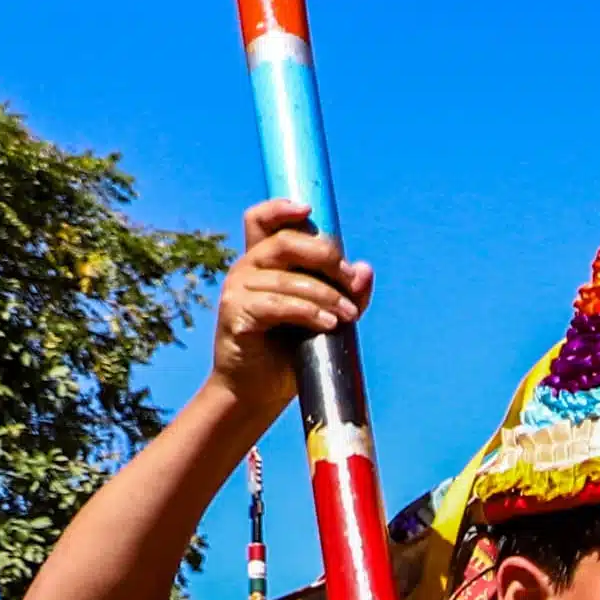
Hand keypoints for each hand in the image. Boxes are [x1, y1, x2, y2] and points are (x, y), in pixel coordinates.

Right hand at [209, 200, 370, 418]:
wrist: (259, 392)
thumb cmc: (291, 352)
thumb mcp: (326, 318)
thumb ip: (346, 294)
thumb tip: (364, 268)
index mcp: (264, 261)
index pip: (261, 220)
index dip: (281, 208)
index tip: (308, 209)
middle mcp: (247, 268)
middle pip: (285, 243)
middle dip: (325, 258)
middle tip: (351, 282)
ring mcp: (237, 288)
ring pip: (287, 279)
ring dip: (326, 296)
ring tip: (348, 317)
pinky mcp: (235, 313)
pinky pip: (277, 305)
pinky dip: (307, 312)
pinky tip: (328, 325)